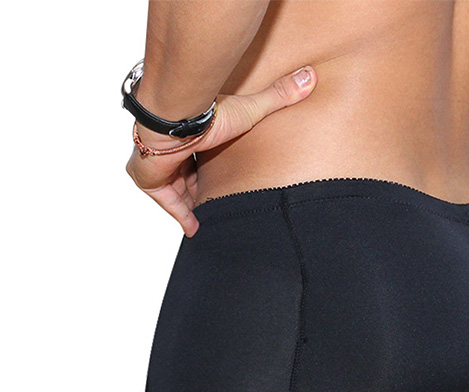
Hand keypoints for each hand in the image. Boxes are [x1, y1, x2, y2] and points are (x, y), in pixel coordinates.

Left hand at [125, 65, 316, 237]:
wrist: (176, 119)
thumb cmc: (209, 113)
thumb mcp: (250, 109)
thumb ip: (278, 96)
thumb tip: (311, 76)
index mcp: (189, 131)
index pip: (199, 151)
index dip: (209, 166)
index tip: (222, 178)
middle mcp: (170, 146)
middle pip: (187, 173)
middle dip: (199, 188)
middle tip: (218, 203)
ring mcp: (156, 163)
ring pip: (176, 189)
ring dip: (192, 203)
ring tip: (212, 218)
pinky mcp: (149, 179)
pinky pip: (167, 203)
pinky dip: (181, 215)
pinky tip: (196, 229)